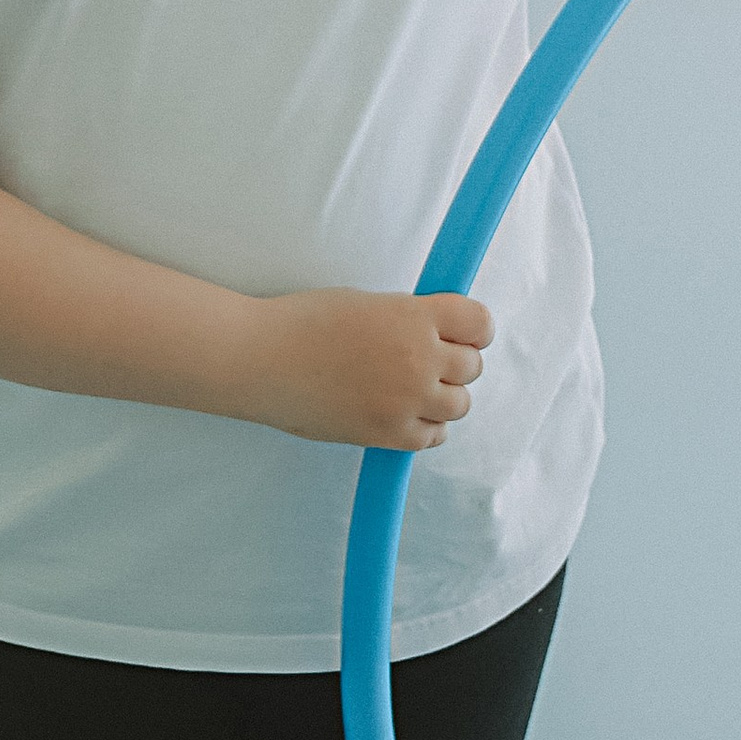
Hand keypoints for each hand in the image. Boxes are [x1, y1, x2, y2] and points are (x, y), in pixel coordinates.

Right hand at [245, 288, 492, 451]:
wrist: (260, 359)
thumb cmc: (303, 323)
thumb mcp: (368, 303)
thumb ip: (409, 320)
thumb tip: (439, 336)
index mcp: (415, 317)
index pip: (480, 323)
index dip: (474, 329)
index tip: (464, 334)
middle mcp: (419, 359)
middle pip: (472, 367)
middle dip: (454, 363)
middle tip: (426, 361)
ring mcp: (406, 400)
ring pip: (459, 404)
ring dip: (443, 397)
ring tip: (412, 389)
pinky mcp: (388, 434)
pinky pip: (434, 436)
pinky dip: (426, 427)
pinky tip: (404, 414)